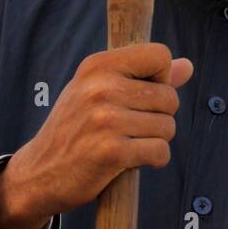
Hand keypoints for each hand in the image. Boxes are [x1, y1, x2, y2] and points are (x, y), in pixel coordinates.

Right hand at [0, 44, 193, 228]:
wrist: (39, 173)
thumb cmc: (75, 129)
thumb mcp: (99, 92)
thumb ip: (144, 77)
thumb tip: (188, 66)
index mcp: (97, 65)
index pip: (159, 55)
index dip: (161, 79)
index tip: (141, 96)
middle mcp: (100, 88)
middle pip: (170, 96)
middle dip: (160, 117)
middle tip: (133, 128)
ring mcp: (105, 120)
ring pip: (168, 126)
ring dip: (156, 140)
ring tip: (129, 143)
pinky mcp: (111, 152)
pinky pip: (160, 151)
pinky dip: (154, 160)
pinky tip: (132, 160)